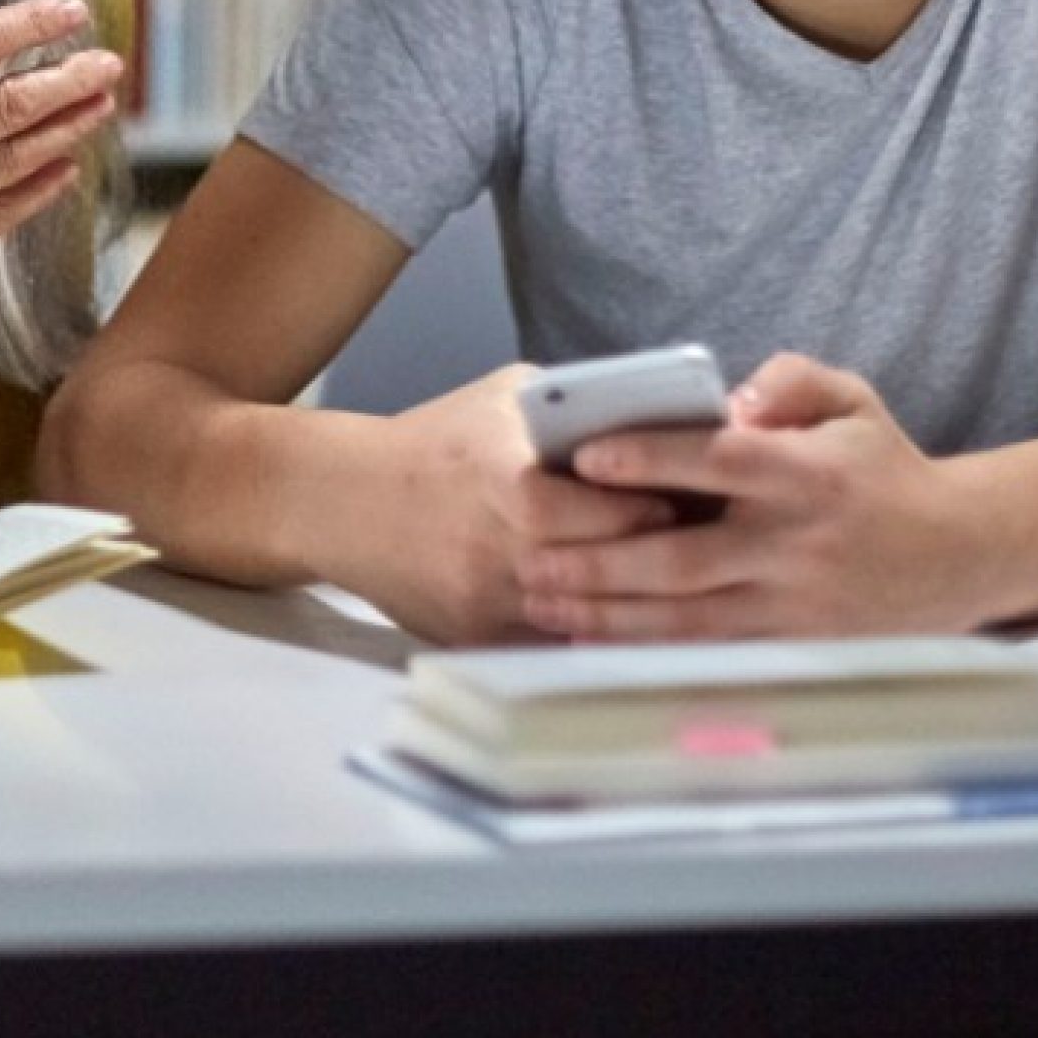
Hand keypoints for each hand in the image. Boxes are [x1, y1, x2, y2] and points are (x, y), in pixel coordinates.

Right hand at [308, 366, 680, 642]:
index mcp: (504, 478)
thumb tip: (654, 417)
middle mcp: (495, 545)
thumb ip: (569, 407)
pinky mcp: (474, 635)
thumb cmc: (434, 439)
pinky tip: (614, 609)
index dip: (652, 508)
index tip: (686, 500)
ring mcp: (484, 598)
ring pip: (583, 615)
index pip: (605, 510)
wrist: (343, 499)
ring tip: (665, 580)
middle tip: (694, 546)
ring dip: (626, 601)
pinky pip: (550, 639)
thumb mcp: (500, 398)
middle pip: (602, 568)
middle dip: (653, 558)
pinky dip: (585, 626)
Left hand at [514, 353, 985, 638]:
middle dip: (602, 562)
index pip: (719, 462)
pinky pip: (709, 657)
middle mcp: (795, 546)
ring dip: (608, 616)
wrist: (961, 553)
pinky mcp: (795, 651)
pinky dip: (647, 654)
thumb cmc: (882, 466)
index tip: (586, 458)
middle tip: (531, 554)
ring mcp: (795, 607)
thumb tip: (732, 399)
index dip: (652, 459)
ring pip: (687, 621)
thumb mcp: (851, 400)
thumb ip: (790, 380)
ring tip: (541, 601)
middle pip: (685, 559)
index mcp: (806, 474)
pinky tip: (590, 643)